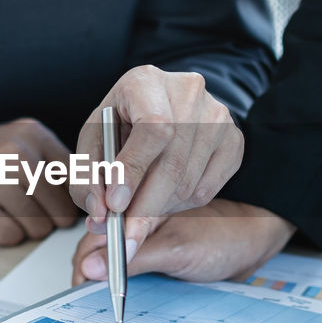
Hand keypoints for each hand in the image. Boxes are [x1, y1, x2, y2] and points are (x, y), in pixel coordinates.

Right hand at [0, 118, 78, 244]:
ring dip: (21, 229)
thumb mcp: (7, 145)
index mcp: (30, 133)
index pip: (78, 181)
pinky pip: (10, 239)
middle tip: (15, 209)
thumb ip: (47, 165)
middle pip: (62, 209)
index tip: (57, 208)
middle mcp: (15, 151)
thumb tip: (91, 198)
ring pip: (39, 228)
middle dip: (45, 219)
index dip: (70, 202)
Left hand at [71, 66, 242, 260]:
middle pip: (172, 163)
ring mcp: (218, 115)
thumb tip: (100, 214)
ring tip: (138, 207)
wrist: (160, 107)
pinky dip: (179, 205)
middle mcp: (188, 91)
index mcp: (146, 81)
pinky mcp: (233, 139)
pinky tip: (163, 195)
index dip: (134, 169)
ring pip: (188, 182)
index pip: (152, 126)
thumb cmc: (121, 124)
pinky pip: (207, 190)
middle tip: (123, 241)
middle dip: (144, 209)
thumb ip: (87, 178)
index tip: (115, 205)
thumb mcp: (93, 143)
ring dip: (158, 208)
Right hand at [73, 199, 294, 283]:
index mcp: (137, 204)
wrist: (256, 240)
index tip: (80, 286)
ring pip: (109, 257)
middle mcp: (136, 218)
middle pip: (96, 246)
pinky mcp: (153, 251)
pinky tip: (120, 292)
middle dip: (88, 271)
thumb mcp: (178, 250)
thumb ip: (136, 258)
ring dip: (103, 276)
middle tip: (88, 296)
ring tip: (100, 297)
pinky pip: (127, 266)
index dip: (83, 260)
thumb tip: (91, 269)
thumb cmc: (225, 237)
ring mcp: (143, 235)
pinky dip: (120, 280)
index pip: (93, 232)